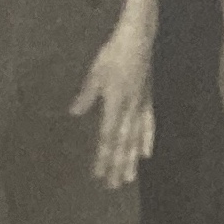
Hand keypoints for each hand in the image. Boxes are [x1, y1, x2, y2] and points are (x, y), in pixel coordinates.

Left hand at [67, 0, 159, 189]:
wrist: (140, 38)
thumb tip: (75, 113)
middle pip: (123, 144)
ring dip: (131, 159)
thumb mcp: (95, 73)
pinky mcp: (148, 100)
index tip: (98, 175)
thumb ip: (86, 95)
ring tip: (129, 178)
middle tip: (113, 185)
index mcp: (115, 104)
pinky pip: (149, 124)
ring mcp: (141, 106)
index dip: (103, 158)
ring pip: (136, 139)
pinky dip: (147, 140)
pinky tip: (146, 153)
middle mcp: (130, 110)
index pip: (107, 137)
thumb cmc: (113, 53)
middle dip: (118, 166)